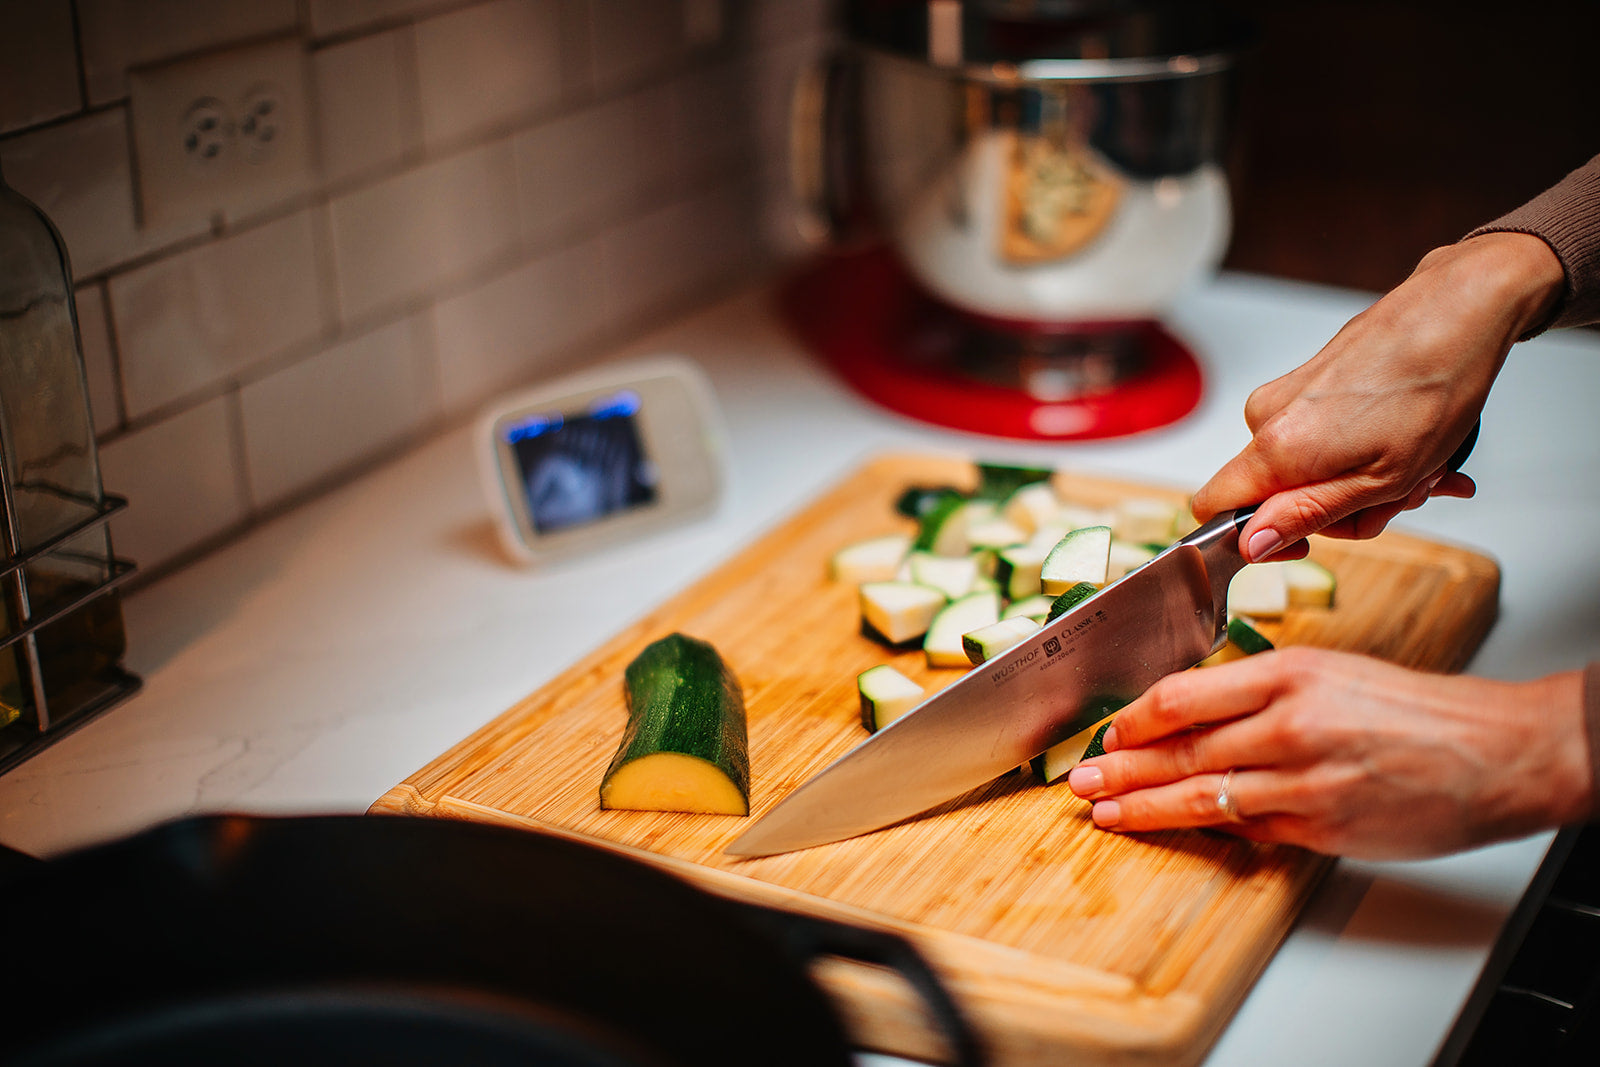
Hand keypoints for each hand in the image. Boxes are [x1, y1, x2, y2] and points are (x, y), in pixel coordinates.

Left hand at [1065, 648, 1591, 859]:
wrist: (1495, 751)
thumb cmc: (1416, 710)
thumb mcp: (1329, 673)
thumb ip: (1258, 692)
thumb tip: (1190, 718)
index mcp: (1288, 673)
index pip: (1183, 696)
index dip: (1134, 720)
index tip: (1109, 731)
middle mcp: (1289, 724)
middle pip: (1180, 750)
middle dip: (1120, 768)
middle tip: (1081, 779)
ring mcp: (1304, 780)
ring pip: (1202, 796)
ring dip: (1144, 807)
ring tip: (1105, 812)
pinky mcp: (1322, 827)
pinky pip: (1249, 830)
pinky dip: (1208, 830)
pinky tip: (1173, 830)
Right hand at [1192, 232, 1565, 561]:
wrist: (1459, 310)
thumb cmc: (1434, 391)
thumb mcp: (1380, 480)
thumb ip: (1305, 515)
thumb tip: (1249, 544)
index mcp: (1277, 449)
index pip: (1214, 509)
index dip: (1254, 539)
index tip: (1307, 542)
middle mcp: (1267, 417)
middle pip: (1275, 494)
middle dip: (1338, 508)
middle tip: (1401, 496)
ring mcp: (1286, 393)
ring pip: (1306, 467)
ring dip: (1364, 479)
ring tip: (1421, 466)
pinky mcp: (1309, 378)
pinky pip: (1321, 436)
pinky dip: (1365, 449)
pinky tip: (1413, 444)